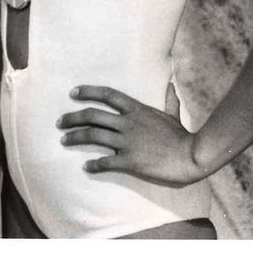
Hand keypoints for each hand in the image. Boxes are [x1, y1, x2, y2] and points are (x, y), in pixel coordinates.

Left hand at [56, 83, 206, 186]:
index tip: (73, 93)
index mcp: (136, 110)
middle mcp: (128, 123)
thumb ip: (169, 100)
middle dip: (73, 117)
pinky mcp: (131, 161)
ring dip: (76, 137)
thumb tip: (171, 85)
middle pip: (93, 115)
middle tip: (60, 122)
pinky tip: (86, 166)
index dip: (88, 92)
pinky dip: (94, 164)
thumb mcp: (173, 115)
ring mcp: (128, 142)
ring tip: (64, 140)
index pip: (107, 95)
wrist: (191, 156)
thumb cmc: (182, 136)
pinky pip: (106, 162)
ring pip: (94, 136)